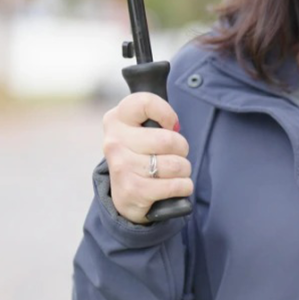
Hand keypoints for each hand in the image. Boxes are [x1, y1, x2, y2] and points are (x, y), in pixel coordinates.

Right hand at [101, 93, 192, 223]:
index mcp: (117, 119)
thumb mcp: (142, 131)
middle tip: (174, 155)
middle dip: (182, 149)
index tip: (171, 125)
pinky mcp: (132, 190)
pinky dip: (184, 186)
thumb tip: (174, 125)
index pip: (145, 103)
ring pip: (176, 164)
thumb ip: (156, 117)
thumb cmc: (143, 156)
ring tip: (173, 172)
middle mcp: (114, 141)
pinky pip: (176, 185)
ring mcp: (121, 166)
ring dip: (184, 170)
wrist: (126, 196)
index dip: (166, 113)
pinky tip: (175, 186)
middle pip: (169, 139)